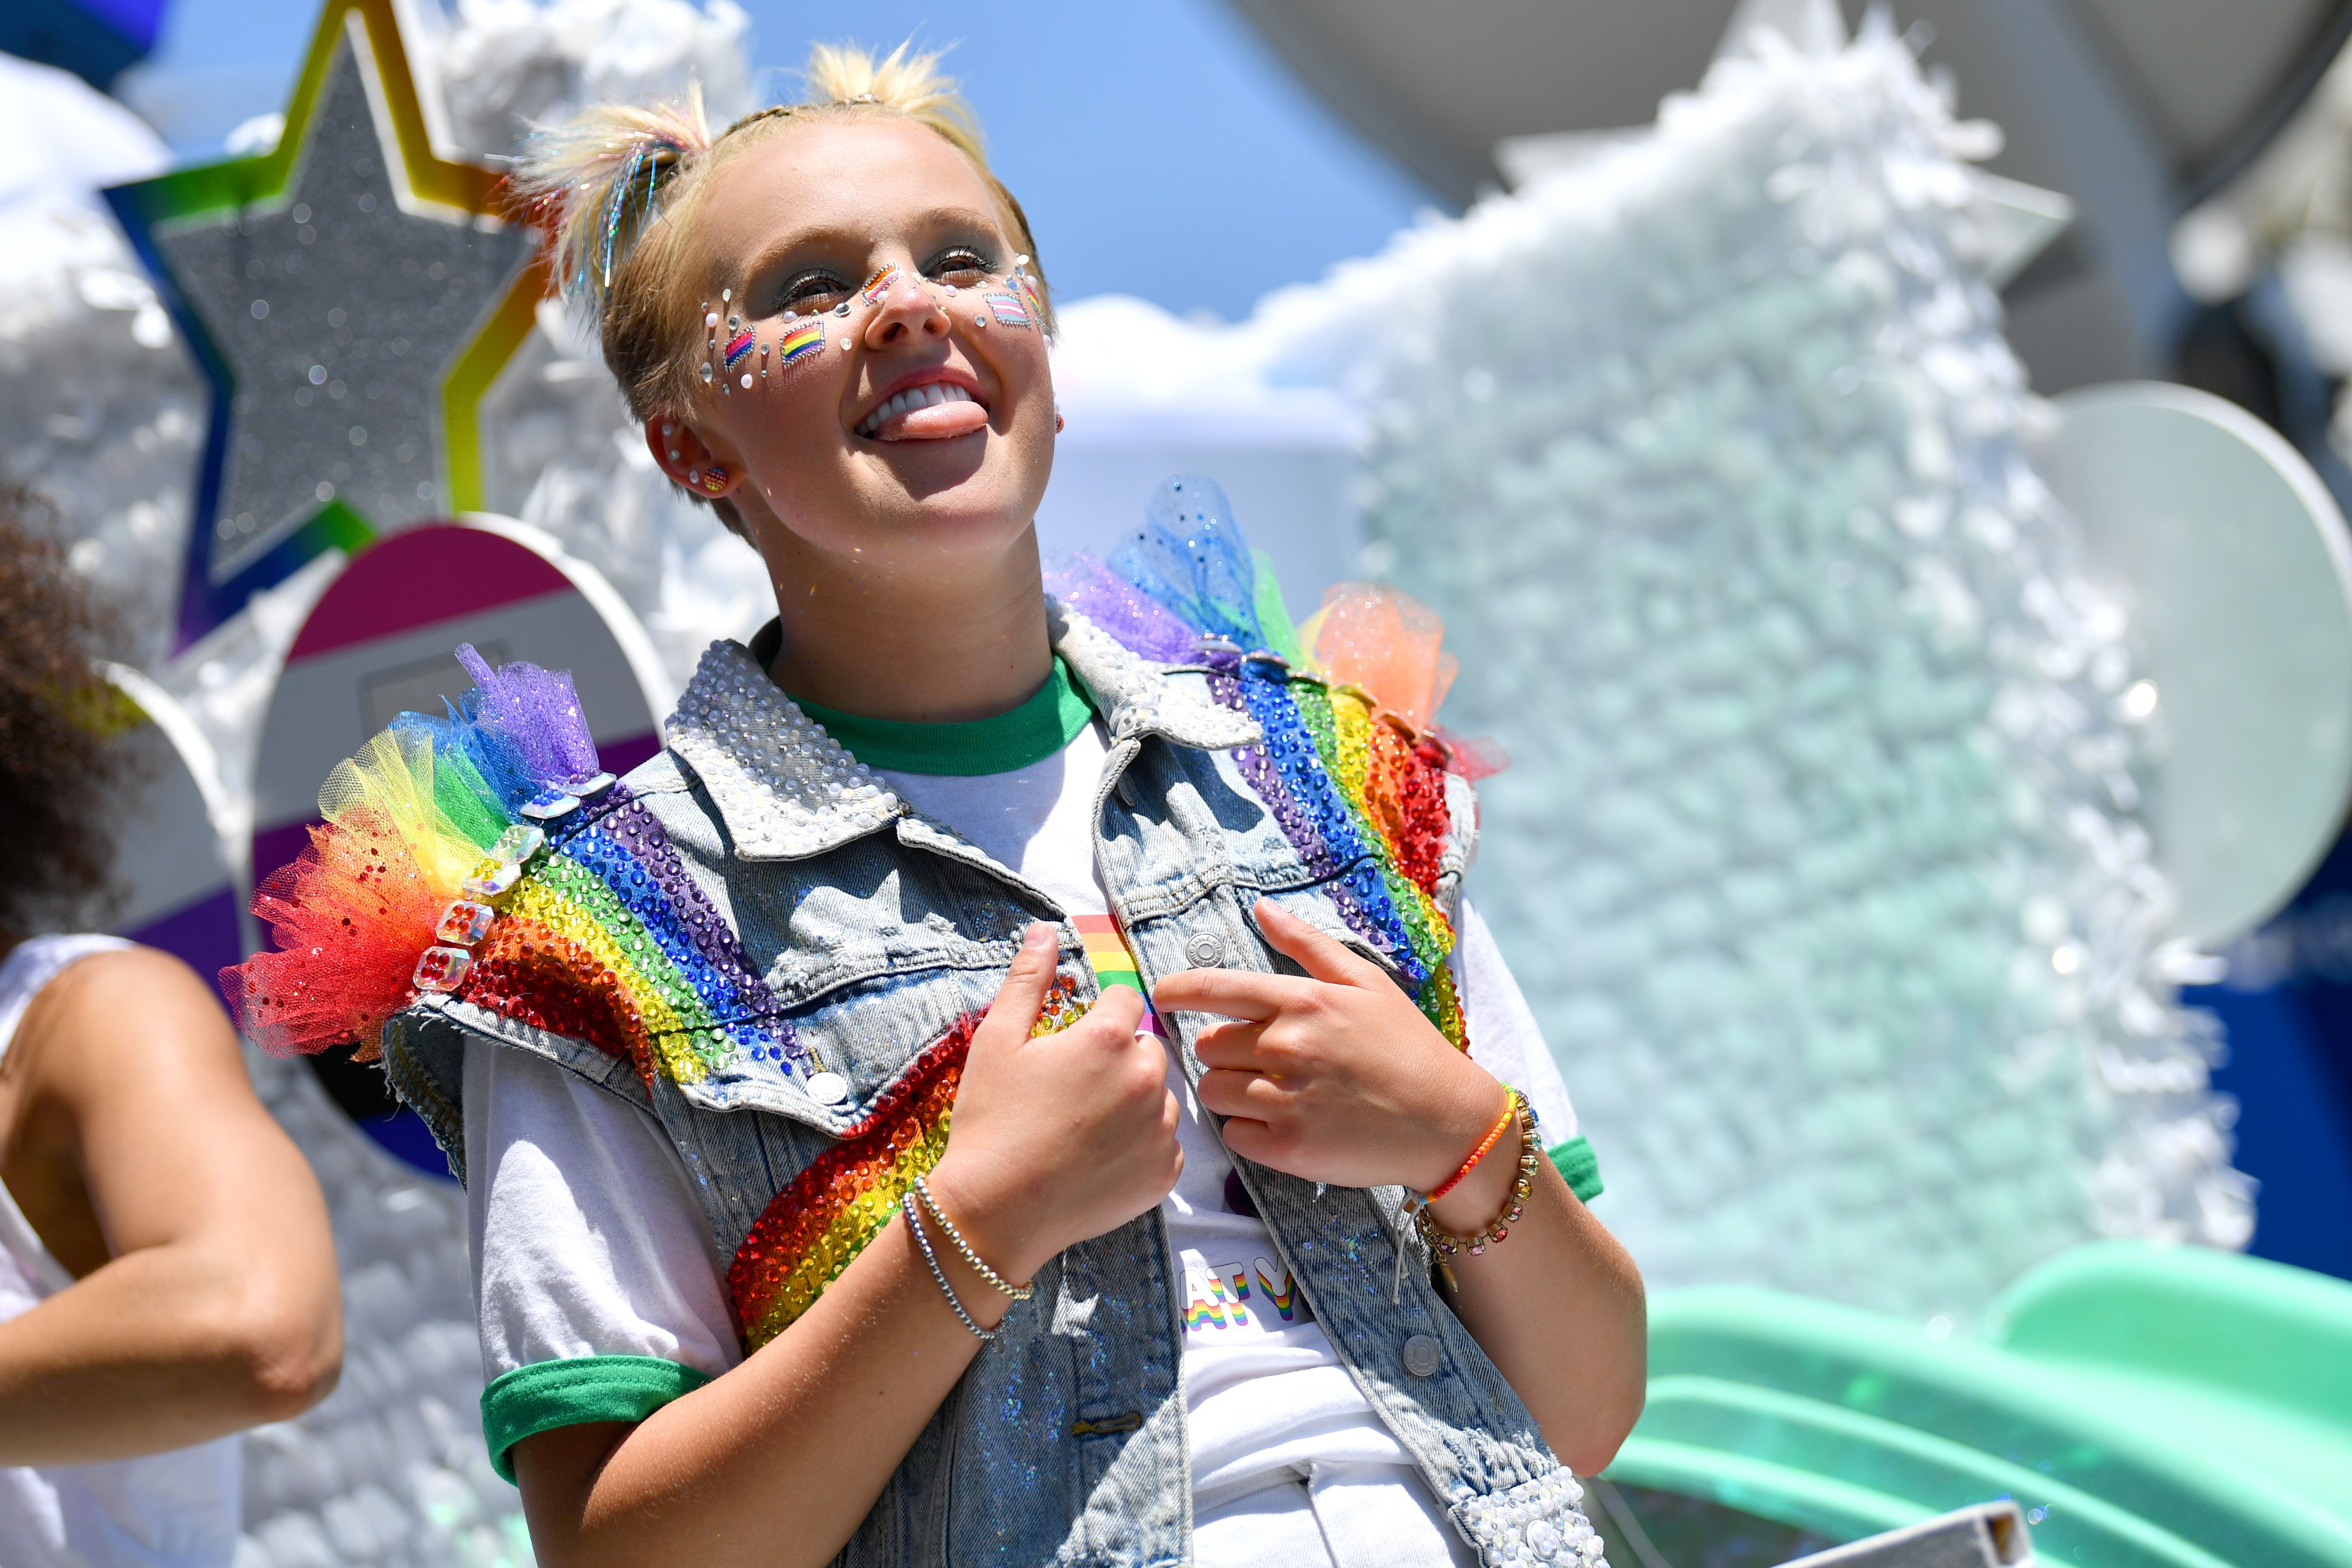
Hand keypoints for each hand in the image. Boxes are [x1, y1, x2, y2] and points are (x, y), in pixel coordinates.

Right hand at [928, 923, 1180, 1282]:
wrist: (994, 1212)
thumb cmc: (991, 1122)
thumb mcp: (997, 1042)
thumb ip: (1027, 981)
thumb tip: (1044, 932)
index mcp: (1109, 1039)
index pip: (1125, 1001)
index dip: (1096, 1019)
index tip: (1071, 1047)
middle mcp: (1146, 1079)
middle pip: (1147, 1048)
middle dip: (1118, 1059)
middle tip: (1073, 1091)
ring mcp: (1160, 1130)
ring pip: (1159, 1097)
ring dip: (1133, 1103)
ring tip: (1084, 1128)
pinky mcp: (1164, 1174)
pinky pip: (1164, 1146)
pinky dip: (1140, 1148)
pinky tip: (1099, 1159)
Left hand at [1153, 899, 1506, 1197]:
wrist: (1446, 1122)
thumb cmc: (1406, 1046)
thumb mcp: (1366, 982)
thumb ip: (1307, 945)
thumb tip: (1260, 908)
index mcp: (1303, 1002)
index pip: (1213, 990)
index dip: (1177, 992)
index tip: (1160, 996)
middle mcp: (1287, 1048)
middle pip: (1208, 1047)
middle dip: (1225, 1052)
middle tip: (1264, 1061)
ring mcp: (1286, 1100)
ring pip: (1214, 1092)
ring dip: (1233, 1092)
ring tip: (1276, 1092)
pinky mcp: (1288, 1148)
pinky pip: (1233, 1135)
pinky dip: (1249, 1131)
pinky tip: (1285, 1124)